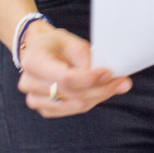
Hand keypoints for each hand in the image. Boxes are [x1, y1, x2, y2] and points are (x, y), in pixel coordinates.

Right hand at [16, 25, 130, 117]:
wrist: (39, 51)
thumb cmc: (56, 44)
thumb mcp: (72, 42)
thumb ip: (87, 59)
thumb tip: (108, 76)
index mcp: (33, 61)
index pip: (65, 78)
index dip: (89, 79)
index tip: (109, 74)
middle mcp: (29, 83)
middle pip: (72, 94)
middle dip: (101, 90)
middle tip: (123, 83)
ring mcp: (34, 99)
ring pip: (75, 105)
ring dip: (98, 96)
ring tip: (115, 86)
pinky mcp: (44, 109)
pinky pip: (72, 110)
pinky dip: (89, 101)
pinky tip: (99, 92)